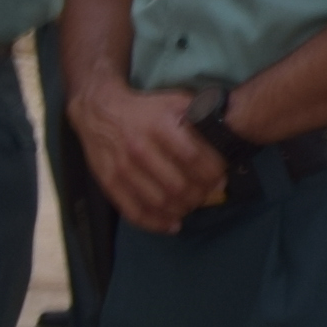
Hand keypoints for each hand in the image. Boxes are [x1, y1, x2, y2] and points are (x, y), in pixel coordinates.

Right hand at [75, 80, 225, 235]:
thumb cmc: (146, 109)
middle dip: (200, 195)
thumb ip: (200, 118)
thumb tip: (226, 137)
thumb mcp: (175, 102)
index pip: (194, 158)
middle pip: (178, 185)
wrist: (100, 112)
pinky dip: (156, 224)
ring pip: (159, 202)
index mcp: (160, 126)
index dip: (213, 173)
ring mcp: (123, 168)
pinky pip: (134, 212)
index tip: (221, 177)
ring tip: (191, 205)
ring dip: (182, 210)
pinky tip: (172, 224)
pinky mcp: (109, 183)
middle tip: (208, 194)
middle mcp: (140, 148)